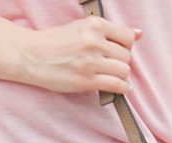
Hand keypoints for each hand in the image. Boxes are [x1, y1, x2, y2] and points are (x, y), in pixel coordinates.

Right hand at [16, 17, 140, 94]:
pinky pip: (116, 85)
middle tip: (110, 66)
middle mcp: (94, 41)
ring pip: (124, 71)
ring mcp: (90, 62)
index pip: (127, 37)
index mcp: (94, 25)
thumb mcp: (82, 27)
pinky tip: (119, 88)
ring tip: (111, 76)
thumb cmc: (55, 42)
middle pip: (126, 56)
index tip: (117, 52)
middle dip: (121, 62)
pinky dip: (122, 89)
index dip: (125, 46)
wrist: (31, 55)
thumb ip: (109, 31)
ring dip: (121, 76)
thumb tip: (139, 34)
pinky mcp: (86, 80)